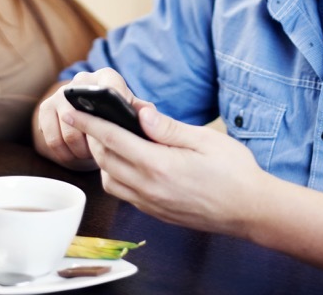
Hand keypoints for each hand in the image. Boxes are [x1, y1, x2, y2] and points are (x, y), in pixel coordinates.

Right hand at [34, 68, 139, 170]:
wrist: (92, 114)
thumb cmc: (119, 116)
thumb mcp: (133, 112)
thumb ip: (143, 112)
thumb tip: (146, 114)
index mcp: (107, 77)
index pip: (110, 87)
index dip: (113, 107)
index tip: (117, 128)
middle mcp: (81, 80)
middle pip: (85, 116)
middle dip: (95, 141)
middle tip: (104, 152)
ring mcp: (60, 93)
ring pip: (68, 131)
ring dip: (80, 150)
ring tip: (91, 154)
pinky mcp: (45, 108)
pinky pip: (51, 139)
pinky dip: (64, 153)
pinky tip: (76, 155)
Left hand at [68, 102, 265, 236]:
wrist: (251, 211)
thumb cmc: (234, 172)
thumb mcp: (205, 139)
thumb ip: (167, 127)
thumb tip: (140, 111)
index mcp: (159, 165)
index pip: (112, 139)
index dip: (88, 122)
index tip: (71, 109)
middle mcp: (149, 188)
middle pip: (105, 159)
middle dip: (93, 136)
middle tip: (93, 116)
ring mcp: (151, 204)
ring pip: (109, 179)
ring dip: (104, 158)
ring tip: (112, 138)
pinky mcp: (156, 213)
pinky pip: (123, 193)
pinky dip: (116, 175)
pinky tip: (128, 161)